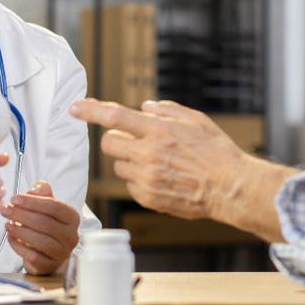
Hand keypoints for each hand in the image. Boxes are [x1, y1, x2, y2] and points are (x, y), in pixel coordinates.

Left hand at [0, 181, 78, 274]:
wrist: (47, 253)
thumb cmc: (46, 226)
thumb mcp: (45, 206)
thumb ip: (42, 192)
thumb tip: (37, 188)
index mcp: (72, 218)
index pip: (54, 207)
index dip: (32, 202)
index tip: (15, 198)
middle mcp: (71, 236)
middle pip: (46, 223)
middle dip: (22, 215)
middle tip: (6, 210)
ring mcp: (62, 253)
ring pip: (40, 241)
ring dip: (20, 230)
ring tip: (7, 223)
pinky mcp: (49, 266)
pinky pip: (33, 256)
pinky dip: (18, 245)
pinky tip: (11, 237)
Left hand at [69, 98, 244, 220]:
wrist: (230, 188)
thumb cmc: (217, 152)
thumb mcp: (196, 120)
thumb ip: (166, 110)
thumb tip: (144, 108)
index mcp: (159, 131)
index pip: (115, 117)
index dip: (91, 110)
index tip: (75, 108)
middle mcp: (148, 154)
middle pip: (109, 143)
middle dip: (117, 138)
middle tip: (135, 139)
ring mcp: (146, 178)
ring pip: (119, 165)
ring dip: (129, 159)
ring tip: (157, 161)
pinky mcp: (148, 197)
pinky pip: (130, 183)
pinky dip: (139, 178)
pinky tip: (162, 176)